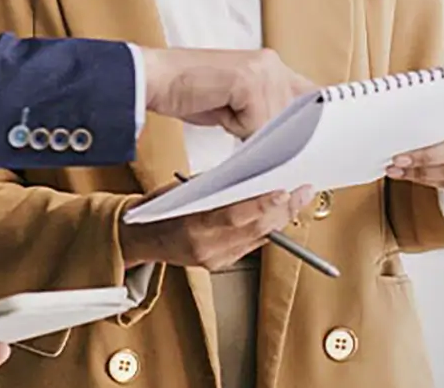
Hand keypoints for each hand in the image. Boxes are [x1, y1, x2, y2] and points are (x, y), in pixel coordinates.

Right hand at [119, 185, 314, 269]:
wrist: (140, 239)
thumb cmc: (157, 210)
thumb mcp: (182, 190)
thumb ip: (215, 187)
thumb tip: (250, 178)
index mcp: (192, 226)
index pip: (234, 216)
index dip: (263, 205)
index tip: (284, 191)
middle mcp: (206, 248)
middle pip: (255, 230)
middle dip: (284, 209)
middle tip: (303, 191)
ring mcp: (214, 259)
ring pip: (258, 239)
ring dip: (280, 219)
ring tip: (297, 200)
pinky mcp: (220, 265)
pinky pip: (250, 245)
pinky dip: (265, 229)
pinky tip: (276, 216)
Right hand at [138, 47, 315, 137]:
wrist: (156, 79)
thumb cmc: (192, 94)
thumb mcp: (238, 104)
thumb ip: (265, 111)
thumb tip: (290, 141)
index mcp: (272, 65)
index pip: (309, 97)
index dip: (308, 123)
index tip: (306, 144)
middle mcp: (272, 63)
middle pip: (294, 119)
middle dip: (274, 134)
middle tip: (243, 126)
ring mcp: (262, 69)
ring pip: (275, 125)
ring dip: (250, 131)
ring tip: (226, 113)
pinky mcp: (249, 80)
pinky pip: (256, 124)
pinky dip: (238, 129)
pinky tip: (220, 111)